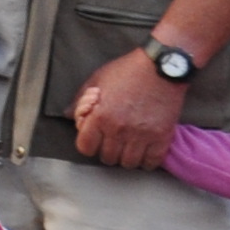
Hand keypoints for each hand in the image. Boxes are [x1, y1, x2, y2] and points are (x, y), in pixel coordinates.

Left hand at [69, 47, 189, 168]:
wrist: (163, 66)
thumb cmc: (128, 70)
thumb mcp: (97, 80)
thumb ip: (80, 100)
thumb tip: (67, 115)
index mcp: (100, 116)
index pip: (86, 147)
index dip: (88, 143)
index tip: (94, 138)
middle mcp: (119, 129)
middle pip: (107, 157)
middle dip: (107, 150)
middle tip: (112, 141)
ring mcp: (142, 135)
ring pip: (128, 163)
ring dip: (126, 157)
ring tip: (128, 146)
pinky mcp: (162, 137)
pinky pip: (151, 162)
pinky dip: (146, 160)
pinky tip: (144, 151)